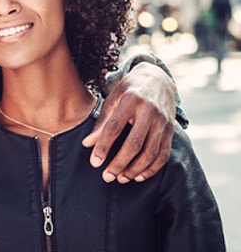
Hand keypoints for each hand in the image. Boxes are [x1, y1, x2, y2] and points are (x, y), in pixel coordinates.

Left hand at [82, 62, 175, 182]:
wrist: (158, 80)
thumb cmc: (130, 90)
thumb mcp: (113, 98)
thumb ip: (102, 121)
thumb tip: (87, 144)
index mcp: (131, 100)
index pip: (114, 127)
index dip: (103, 146)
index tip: (95, 162)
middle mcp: (149, 111)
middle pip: (134, 143)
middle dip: (119, 163)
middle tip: (107, 177)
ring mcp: (163, 122)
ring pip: (150, 152)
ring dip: (135, 169)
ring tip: (120, 178)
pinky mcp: (171, 130)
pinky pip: (163, 154)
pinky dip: (152, 168)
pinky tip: (138, 176)